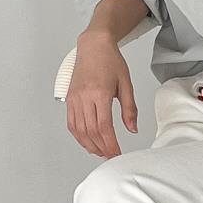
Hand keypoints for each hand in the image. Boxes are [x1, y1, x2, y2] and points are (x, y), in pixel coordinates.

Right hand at [66, 29, 137, 157]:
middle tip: (111, 156)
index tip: (117, 153)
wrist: (93, 46)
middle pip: (91, 131)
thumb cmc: (110, 61)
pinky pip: (71, 123)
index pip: (104, 127)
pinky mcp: (70, 99)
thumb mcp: (126, 84)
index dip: (110, 144)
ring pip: (79, 130)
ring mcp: (75, 99)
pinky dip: (79, 136)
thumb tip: (132, 129)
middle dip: (101, 148)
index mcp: (99, 93)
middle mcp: (84, 97)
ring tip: (100, 152)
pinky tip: (88, 142)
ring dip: (89, 145)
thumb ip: (129, 109)